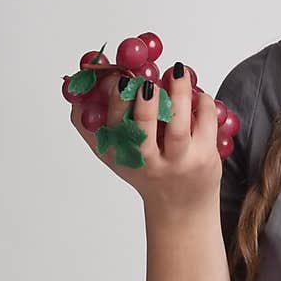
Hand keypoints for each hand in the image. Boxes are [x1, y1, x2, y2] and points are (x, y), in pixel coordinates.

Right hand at [70, 68, 221, 214]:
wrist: (181, 209)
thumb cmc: (146, 174)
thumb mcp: (115, 156)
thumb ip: (92, 126)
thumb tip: (74, 88)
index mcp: (122, 156)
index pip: (113, 128)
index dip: (115, 102)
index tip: (119, 77)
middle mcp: (149, 162)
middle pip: (143, 133)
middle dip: (143, 105)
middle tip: (146, 82)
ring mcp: (179, 161)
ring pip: (178, 127)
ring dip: (178, 95)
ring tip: (178, 72)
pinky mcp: (205, 158)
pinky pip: (205, 124)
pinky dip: (203, 102)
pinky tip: (197, 93)